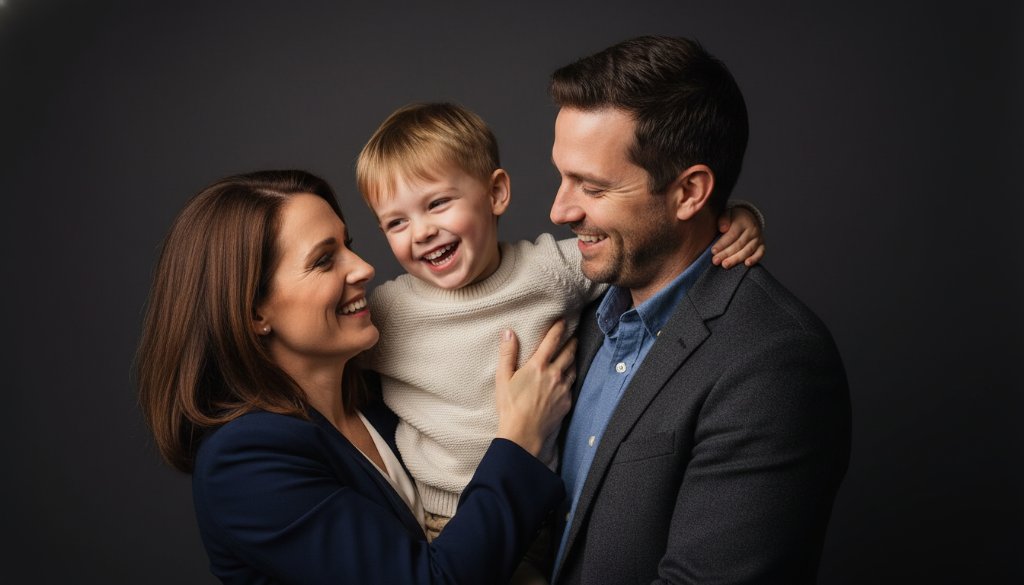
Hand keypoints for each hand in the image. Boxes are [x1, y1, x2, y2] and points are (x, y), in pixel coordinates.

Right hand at [494, 320, 575, 456]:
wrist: (524, 434)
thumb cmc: (510, 407)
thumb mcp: (503, 378)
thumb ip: (507, 354)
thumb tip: (509, 333)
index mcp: (538, 366)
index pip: (553, 340)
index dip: (559, 328)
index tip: (563, 321)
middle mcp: (555, 374)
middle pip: (569, 352)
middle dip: (572, 341)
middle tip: (573, 335)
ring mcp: (563, 388)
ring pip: (573, 368)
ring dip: (574, 359)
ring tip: (573, 354)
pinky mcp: (567, 402)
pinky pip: (572, 385)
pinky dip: (571, 378)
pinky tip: (568, 378)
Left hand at [712, 205, 765, 267]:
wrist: (748, 218)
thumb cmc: (734, 218)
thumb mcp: (728, 213)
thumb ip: (724, 219)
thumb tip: (723, 228)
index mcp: (743, 222)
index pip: (732, 235)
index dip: (722, 244)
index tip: (713, 251)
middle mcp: (752, 231)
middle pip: (739, 244)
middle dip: (726, 254)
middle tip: (715, 261)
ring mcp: (758, 239)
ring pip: (747, 250)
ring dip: (736, 259)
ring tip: (725, 265)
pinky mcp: (762, 246)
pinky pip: (760, 253)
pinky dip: (754, 259)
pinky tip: (747, 264)